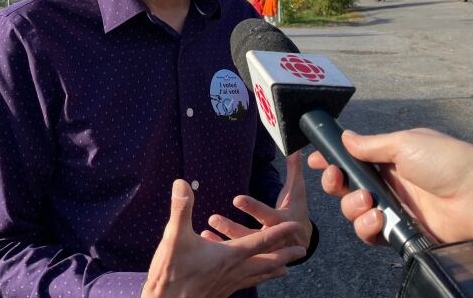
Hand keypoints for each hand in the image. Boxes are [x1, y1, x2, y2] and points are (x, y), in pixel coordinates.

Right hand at [142, 179, 305, 297]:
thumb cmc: (170, 273)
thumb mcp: (173, 237)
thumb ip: (181, 209)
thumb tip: (181, 183)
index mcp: (228, 256)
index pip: (261, 241)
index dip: (279, 231)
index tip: (295, 225)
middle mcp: (233, 271)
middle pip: (267, 262)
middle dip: (285, 254)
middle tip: (303, 250)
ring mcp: (227, 284)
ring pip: (257, 277)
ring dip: (273, 270)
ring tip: (286, 269)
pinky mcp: (219, 292)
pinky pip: (244, 284)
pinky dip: (254, 279)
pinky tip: (249, 279)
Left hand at [203, 152, 311, 250]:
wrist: (301, 241)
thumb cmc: (297, 210)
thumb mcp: (297, 191)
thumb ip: (294, 169)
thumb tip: (294, 148)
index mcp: (282, 221)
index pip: (267, 214)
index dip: (253, 208)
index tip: (236, 199)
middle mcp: (272, 238)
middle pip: (251, 235)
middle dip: (232, 228)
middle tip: (213, 218)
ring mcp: (262, 250)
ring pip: (241, 248)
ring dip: (223, 239)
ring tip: (205, 230)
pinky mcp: (253, 255)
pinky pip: (235, 254)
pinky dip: (221, 247)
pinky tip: (206, 238)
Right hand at [306, 129, 472, 245]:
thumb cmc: (448, 161)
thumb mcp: (406, 143)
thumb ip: (371, 145)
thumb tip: (346, 138)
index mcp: (388, 157)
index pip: (351, 158)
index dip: (331, 160)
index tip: (314, 161)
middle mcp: (387, 183)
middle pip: (345, 187)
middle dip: (335, 184)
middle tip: (338, 180)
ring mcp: (393, 208)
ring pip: (354, 212)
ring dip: (353, 207)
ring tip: (370, 202)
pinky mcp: (401, 232)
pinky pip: (371, 235)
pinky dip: (368, 229)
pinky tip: (379, 220)